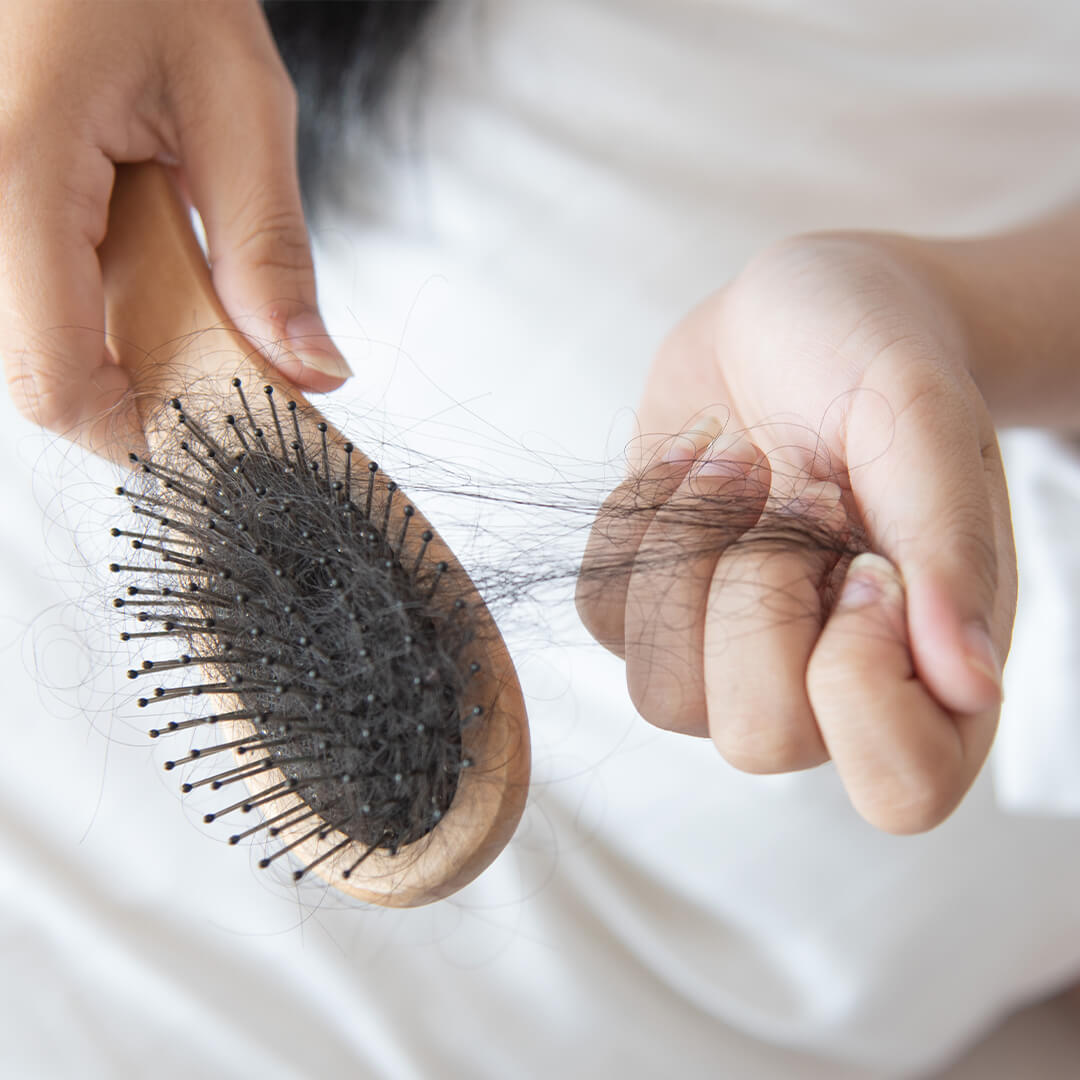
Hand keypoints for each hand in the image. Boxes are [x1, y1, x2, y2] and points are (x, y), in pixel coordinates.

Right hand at [0, 0, 348, 456]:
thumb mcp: (240, 102)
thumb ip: (269, 250)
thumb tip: (311, 371)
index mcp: (14, 173)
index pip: (55, 382)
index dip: (141, 431)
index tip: (222, 427)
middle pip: (41, 375)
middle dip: (138, 388)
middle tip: (220, 343)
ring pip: (32, 339)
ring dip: (119, 341)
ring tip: (177, 268)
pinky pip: (30, 294)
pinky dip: (95, 303)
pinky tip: (137, 246)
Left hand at [577, 233, 1016, 832]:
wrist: (796, 314)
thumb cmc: (880, 361)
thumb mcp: (924, 425)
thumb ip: (949, 549)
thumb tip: (969, 686)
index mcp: (928, 667)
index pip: (902, 791)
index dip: (861, 681)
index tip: (866, 562)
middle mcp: (823, 684)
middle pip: (756, 743)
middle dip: (757, 598)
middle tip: (798, 491)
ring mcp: (724, 658)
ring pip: (659, 695)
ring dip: (687, 555)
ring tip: (738, 457)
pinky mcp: (650, 610)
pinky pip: (602, 616)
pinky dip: (636, 520)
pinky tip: (693, 456)